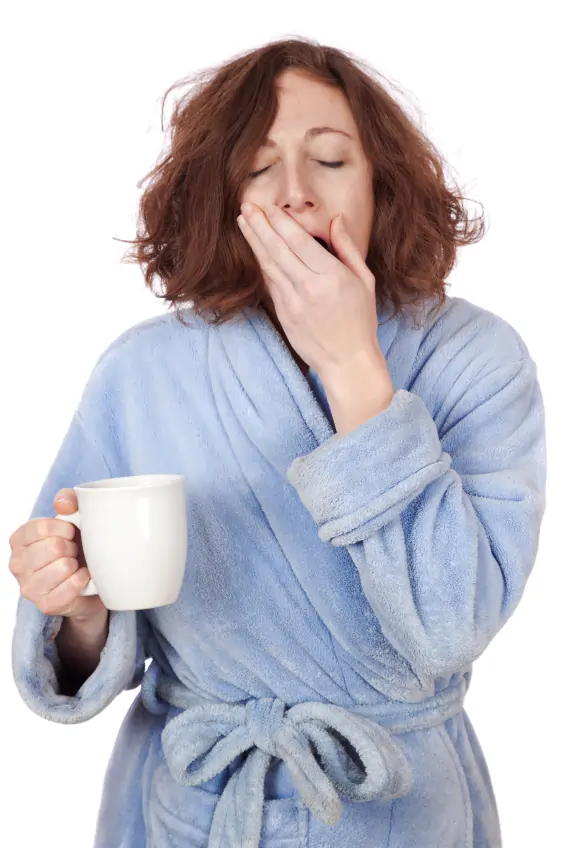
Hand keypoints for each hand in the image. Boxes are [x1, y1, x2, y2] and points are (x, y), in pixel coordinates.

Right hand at [9, 488, 107, 620]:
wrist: (87, 581)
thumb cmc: (76, 544)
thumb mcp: (73, 516)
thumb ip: (68, 500)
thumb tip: (64, 503)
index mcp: (19, 540)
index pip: (42, 526)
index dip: (65, 527)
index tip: (71, 532)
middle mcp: (16, 564)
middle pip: (54, 547)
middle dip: (72, 547)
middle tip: (73, 552)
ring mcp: (29, 587)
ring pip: (63, 566)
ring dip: (77, 564)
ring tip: (75, 566)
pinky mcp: (46, 605)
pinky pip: (71, 586)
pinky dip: (82, 579)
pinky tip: (82, 578)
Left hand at [237, 202, 381, 381]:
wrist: (347, 361)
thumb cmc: (360, 320)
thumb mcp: (364, 281)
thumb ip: (347, 248)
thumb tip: (335, 220)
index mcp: (331, 277)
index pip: (299, 241)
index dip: (280, 221)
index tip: (268, 206)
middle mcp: (308, 288)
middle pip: (277, 249)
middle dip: (259, 225)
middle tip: (245, 205)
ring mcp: (292, 303)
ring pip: (268, 265)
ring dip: (254, 241)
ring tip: (243, 221)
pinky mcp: (283, 314)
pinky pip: (270, 283)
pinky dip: (261, 263)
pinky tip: (255, 249)